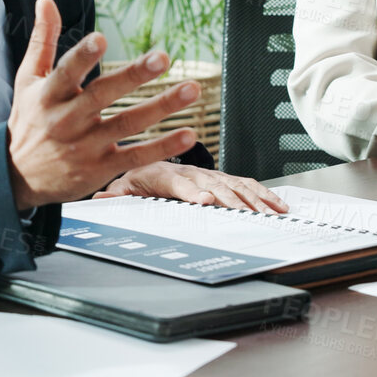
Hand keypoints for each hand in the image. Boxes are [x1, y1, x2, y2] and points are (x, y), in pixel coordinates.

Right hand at [5, 0, 200, 209]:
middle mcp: (66, 120)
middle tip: (162, 57)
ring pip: (126, 124)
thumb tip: (46, 0)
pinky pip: (135, 157)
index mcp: (48, 95)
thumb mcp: (26, 80)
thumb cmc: (28, 120)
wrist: (17, 177)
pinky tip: (189, 134)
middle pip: (102, 95)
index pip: (65, 72)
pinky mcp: (100, 169)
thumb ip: (42, 40)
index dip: (82, 56)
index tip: (100, 38)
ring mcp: (85, 147)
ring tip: (191, 89)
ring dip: (161, 107)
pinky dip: (163, 147)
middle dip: (133, 75)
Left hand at [98, 163, 288, 212]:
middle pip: (214, 186)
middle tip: (250, 215)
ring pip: (234, 185)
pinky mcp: (219, 179)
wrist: (143, 161)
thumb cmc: (134, 177)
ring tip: (271, 213)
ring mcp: (207, 175)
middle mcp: (189, 172)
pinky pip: (243, 184)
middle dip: (234, 202)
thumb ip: (114, 196)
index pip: (180, 184)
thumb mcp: (120, 186)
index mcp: (163, 174)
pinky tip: (277, 204)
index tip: (206, 202)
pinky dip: (262, 194)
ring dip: (254, 199)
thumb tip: (99, 200)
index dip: (194, 193)